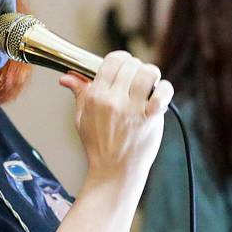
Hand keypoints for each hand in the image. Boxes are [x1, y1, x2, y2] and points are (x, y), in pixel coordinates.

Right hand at [59, 51, 173, 192]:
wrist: (113, 172)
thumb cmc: (98, 145)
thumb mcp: (82, 117)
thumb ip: (79, 92)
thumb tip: (66, 77)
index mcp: (95, 96)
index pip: (112, 60)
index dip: (122, 59)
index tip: (125, 66)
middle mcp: (113, 100)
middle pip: (131, 64)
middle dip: (136, 68)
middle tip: (137, 80)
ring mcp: (132, 109)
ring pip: (148, 73)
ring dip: (151, 75)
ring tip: (149, 85)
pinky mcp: (149, 119)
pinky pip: (162, 92)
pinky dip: (164, 91)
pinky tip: (159, 97)